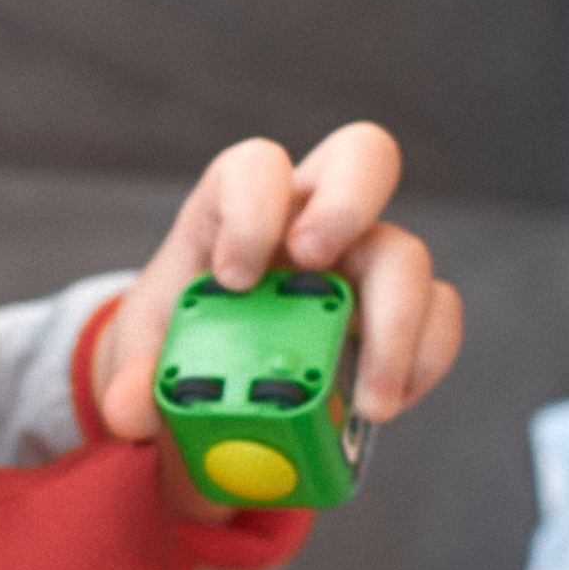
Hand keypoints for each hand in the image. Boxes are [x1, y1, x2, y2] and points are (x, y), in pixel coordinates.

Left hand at [88, 121, 462, 453]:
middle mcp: (310, 216)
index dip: (252, 208)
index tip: (233, 278)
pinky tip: (388, 402)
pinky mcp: (395, 312)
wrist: (204, 386)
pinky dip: (424, 359)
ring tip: (368, 402)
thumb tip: (129, 412)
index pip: (256, 165)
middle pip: (363, 157)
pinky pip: (439, 313)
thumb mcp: (141, 357)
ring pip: (407, 253)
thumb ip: (132, 379)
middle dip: (346, 205)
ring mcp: (361, 260)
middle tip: (317, 266)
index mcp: (239, 206)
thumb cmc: (177, 342)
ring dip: (395, 327)